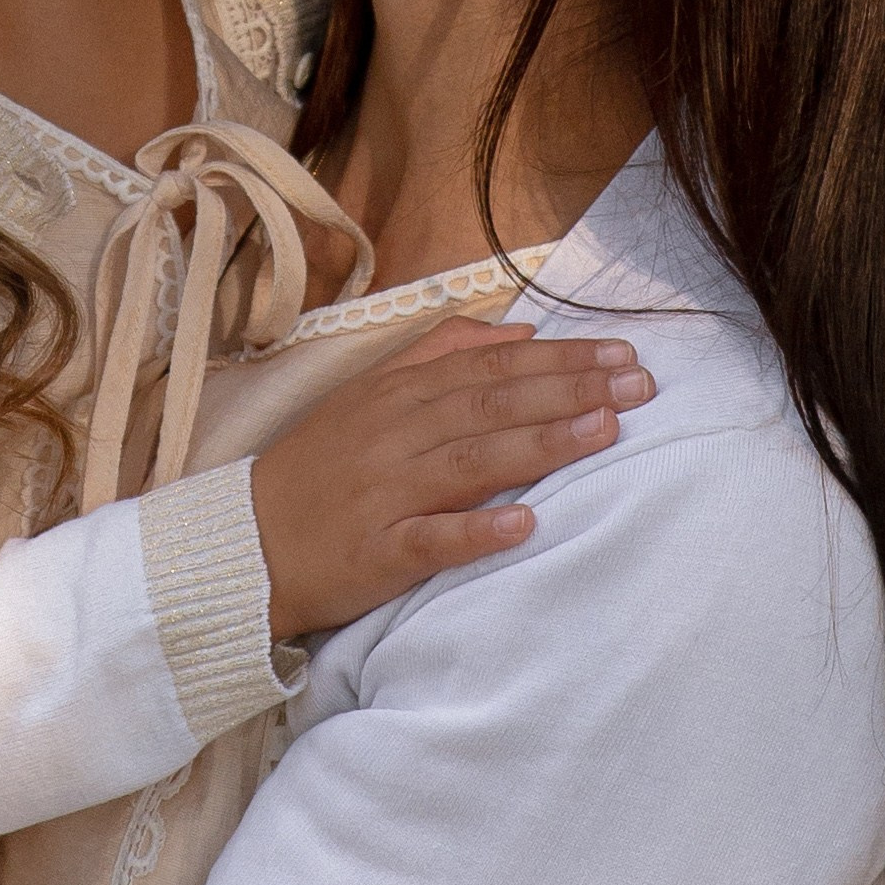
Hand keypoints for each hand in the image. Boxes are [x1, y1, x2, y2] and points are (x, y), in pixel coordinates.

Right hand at [251, 318, 652, 637]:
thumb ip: (442, 353)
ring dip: (541, 445)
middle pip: (492, 405)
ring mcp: (386, 493)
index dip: (559, 359)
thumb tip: (520, 331)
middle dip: (570, 391)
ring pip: (471, 461)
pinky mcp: (378, 552)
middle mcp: (395, 435)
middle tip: (639, 385)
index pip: (490, 366)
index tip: (621, 354)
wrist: (245, 542)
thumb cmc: (320, 468)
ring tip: (603, 430)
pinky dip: (477, 531)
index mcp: (397, 394)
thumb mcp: (371, 394)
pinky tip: (524, 524)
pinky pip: (432, 539)